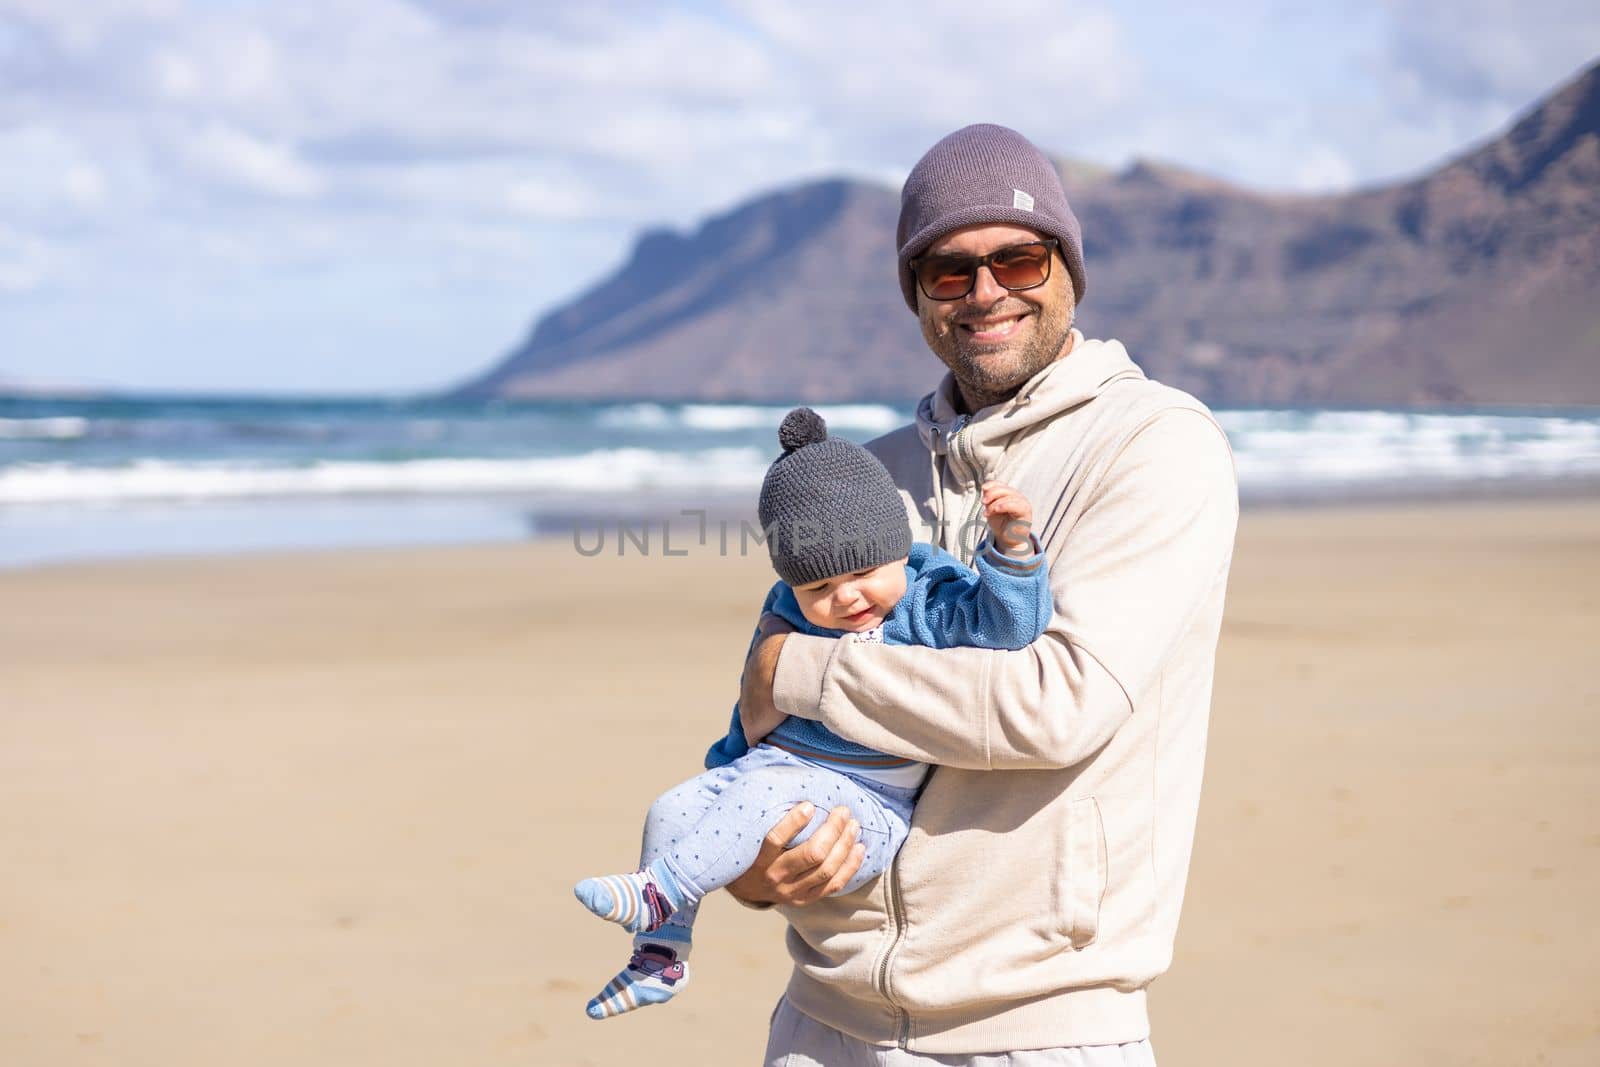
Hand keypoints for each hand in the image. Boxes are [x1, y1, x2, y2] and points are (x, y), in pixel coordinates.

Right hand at [725, 803, 865, 906]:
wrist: (746, 889)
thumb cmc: (752, 852)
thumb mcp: (751, 835)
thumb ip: (767, 815)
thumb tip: (790, 782)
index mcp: (759, 859)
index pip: (775, 840)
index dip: (794, 822)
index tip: (810, 804)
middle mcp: (776, 877)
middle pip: (811, 855)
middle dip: (832, 830)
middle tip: (843, 811)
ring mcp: (792, 891)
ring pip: (826, 870)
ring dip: (844, 846)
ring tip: (854, 826)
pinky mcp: (805, 899)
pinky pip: (833, 885)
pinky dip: (849, 867)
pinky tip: (859, 849)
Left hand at [739, 612, 794, 745]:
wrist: (782, 670)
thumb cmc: (781, 650)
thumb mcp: (775, 629)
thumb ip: (770, 623)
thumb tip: (767, 615)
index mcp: (752, 673)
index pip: (756, 684)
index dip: (764, 688)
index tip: (772, 692)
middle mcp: (746, 694)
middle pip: (753, 704)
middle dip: (763, 708)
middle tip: (779, 712)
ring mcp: (748, 714)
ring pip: (754, 722)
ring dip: (764, 726)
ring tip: (778, 730)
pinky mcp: (754, 730)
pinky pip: (757, 739)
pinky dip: (761, 742)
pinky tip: (770, 747)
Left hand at [981, 480, 1033, 555]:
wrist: (1008, 540)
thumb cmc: (1000, 524)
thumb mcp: (991, 510)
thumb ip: (990, 499)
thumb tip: (985, 488)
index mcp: (1009, 494)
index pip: (1001, 485)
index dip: (992, 484)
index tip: (983, 489)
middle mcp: (1017, 497)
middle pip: (1004, 489)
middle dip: (992, 494)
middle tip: (983, 502)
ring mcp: (1023, 503)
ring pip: (1009, 496)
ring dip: (995, 503)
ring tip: (987, 513)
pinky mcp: (1026, 512)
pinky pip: (1016, 505)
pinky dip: (1005, 505)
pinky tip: (996, 509)